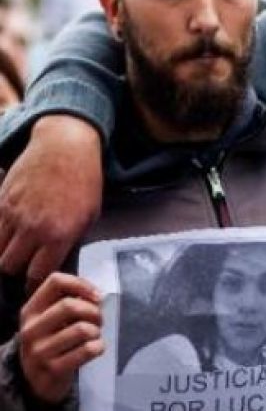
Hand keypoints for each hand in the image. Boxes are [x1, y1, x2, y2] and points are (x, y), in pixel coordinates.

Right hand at [0, 115, 102, 288]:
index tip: (34, 285)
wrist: (65, 147)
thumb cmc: (83, 180)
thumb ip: (71, 240)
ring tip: (15, 252)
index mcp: (60, 234)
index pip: (37, 274)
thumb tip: (58, 261)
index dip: (34, 283)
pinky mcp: (2, 201)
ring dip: (4, 254)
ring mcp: (14, 214)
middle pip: (10, 266)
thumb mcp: (89, 215)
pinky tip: (8, 235)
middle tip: (23, 268)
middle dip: (16, 271)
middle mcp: (34, 228)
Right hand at [19, 272, 102, 403]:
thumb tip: (96, 295)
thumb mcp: (50, 319)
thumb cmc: (52, 341)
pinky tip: (95, 348)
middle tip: (98, 320)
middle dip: (93, 311)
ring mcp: (40, 351)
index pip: (55, 282)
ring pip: (82, 329)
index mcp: (31, 310)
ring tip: (94, 335)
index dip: (82, 284)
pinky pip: (87, 350)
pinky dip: (99, 347)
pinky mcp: (53, 369)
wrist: (35, 380)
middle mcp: (31, 329)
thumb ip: (68, 302)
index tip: (97, 296)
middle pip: (70, 306)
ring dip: (96, 331)